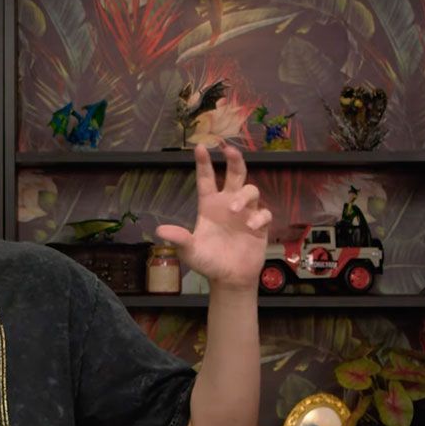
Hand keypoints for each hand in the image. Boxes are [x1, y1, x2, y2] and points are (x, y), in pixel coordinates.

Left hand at [155, 143, 271, 290]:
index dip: (204, 163)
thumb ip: (179, 239)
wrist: (229, 278)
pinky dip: (259, 216)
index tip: (201, 147)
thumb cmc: (207, 261)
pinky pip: (264, 212)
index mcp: (209, 205)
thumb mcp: (189, 251)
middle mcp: (228, 204)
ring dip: (244, 195)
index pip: (207, 179)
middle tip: (229, 150)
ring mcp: (246, 213)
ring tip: (235, 209)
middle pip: (234, 174)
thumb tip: (160, 230)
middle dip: (234, 160)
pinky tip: (251, 226)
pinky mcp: (260, 225)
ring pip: (251, 190)